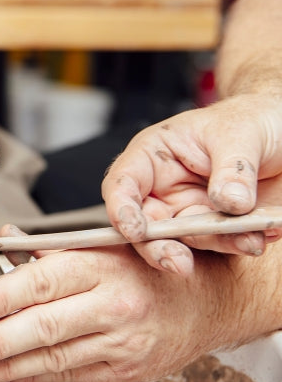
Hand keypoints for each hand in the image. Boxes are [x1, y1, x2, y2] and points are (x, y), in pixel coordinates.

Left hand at [0, 241, 234, 381]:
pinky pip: (73, 378)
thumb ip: (49, 248)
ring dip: (7, 370)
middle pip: (43, 327)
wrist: (207, 301)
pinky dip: (35, 381)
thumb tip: (5, 238)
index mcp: (100, 266)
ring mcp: (120, 343)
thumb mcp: (101, 244)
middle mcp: (111, 306)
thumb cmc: (146, 268)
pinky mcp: (126, 372)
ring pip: (54, 360)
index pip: (41, 282)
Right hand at [101, 94, 281, 274]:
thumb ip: (232, 169)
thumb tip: (228, 202)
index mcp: (153, 155)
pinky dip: (241, 244)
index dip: (122, 209)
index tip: (136, 230)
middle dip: (159, 246)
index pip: (122, 184)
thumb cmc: (250, 118)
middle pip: (145, 225)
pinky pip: (222, 244)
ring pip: (185, 240)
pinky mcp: (217, 227)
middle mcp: (164, 187)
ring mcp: (189, 209)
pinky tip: (259, 235)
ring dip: (215, 244)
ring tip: (248, 239)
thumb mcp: (240, 133)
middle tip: (179, 262)